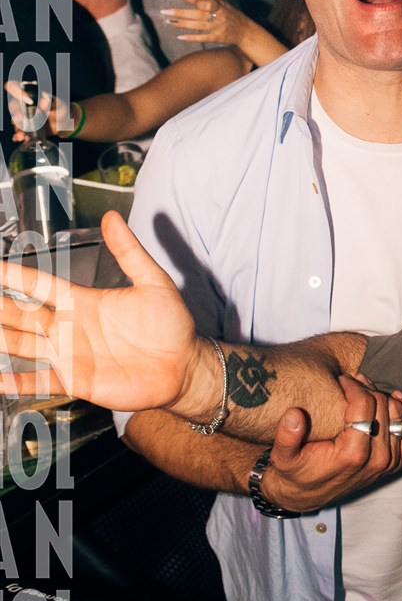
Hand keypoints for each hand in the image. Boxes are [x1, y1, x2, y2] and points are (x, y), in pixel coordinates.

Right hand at [0, 210, 208, 411]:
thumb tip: (112, 218)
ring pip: (21, 344)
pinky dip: (16, 382)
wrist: (184, 366)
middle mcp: (68, 327)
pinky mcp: (76, 380)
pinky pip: (40, 381)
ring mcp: (69, 354)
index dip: (12, 274)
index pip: (37, 284)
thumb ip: (129, 252)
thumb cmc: (171, 325)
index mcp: (81, 301)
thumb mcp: (152, 282)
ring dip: (0, 340)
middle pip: (19, 314)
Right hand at [5, 81, 70, 141]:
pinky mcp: (24, 126)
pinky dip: (17, 134)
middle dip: (15, 111)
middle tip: (21, 118)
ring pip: (14, 119)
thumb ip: (51, 103)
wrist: (63, 123)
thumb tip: (44, 101)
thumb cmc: (60, 109)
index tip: (28, 100)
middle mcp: (23, 103)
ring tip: (21, 134)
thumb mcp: (58, 105)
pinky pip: (18, 130)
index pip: (14, 86)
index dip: (16, 91)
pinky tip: (19, 138)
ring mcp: (23, 115)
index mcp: (29, 92)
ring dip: (16, 126)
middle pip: (13, 104)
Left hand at [160, 0, 248, 46]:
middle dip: (180, 13)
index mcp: (220, 6)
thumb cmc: (231, 14)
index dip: (197, 2)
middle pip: (197, 15)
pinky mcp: (216, 38)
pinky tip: (180, 36)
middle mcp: (218, 17)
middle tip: (166, 12)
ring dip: (182, 24)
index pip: (208, 3)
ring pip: (197, 26)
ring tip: (170, 22)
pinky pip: (202, 38)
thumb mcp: (223, 3)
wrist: (245, 31)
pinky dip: (191, 37)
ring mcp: (217, 29)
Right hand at [260, 374, 401, 510]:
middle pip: (382, 405)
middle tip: (350, 383)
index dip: (352, 386)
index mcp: (352, 454)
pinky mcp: (396, 462)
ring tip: (364, 390)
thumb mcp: (282, 457)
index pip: (364, 405)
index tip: (341, 380)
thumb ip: (286, 437)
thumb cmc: (296, 471)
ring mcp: (390, 461)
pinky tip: (394, 399)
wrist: (307, 495)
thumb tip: (295, 414)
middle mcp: (377, 459)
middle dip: (366, 388)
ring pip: (399, 412)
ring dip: (383, 396)